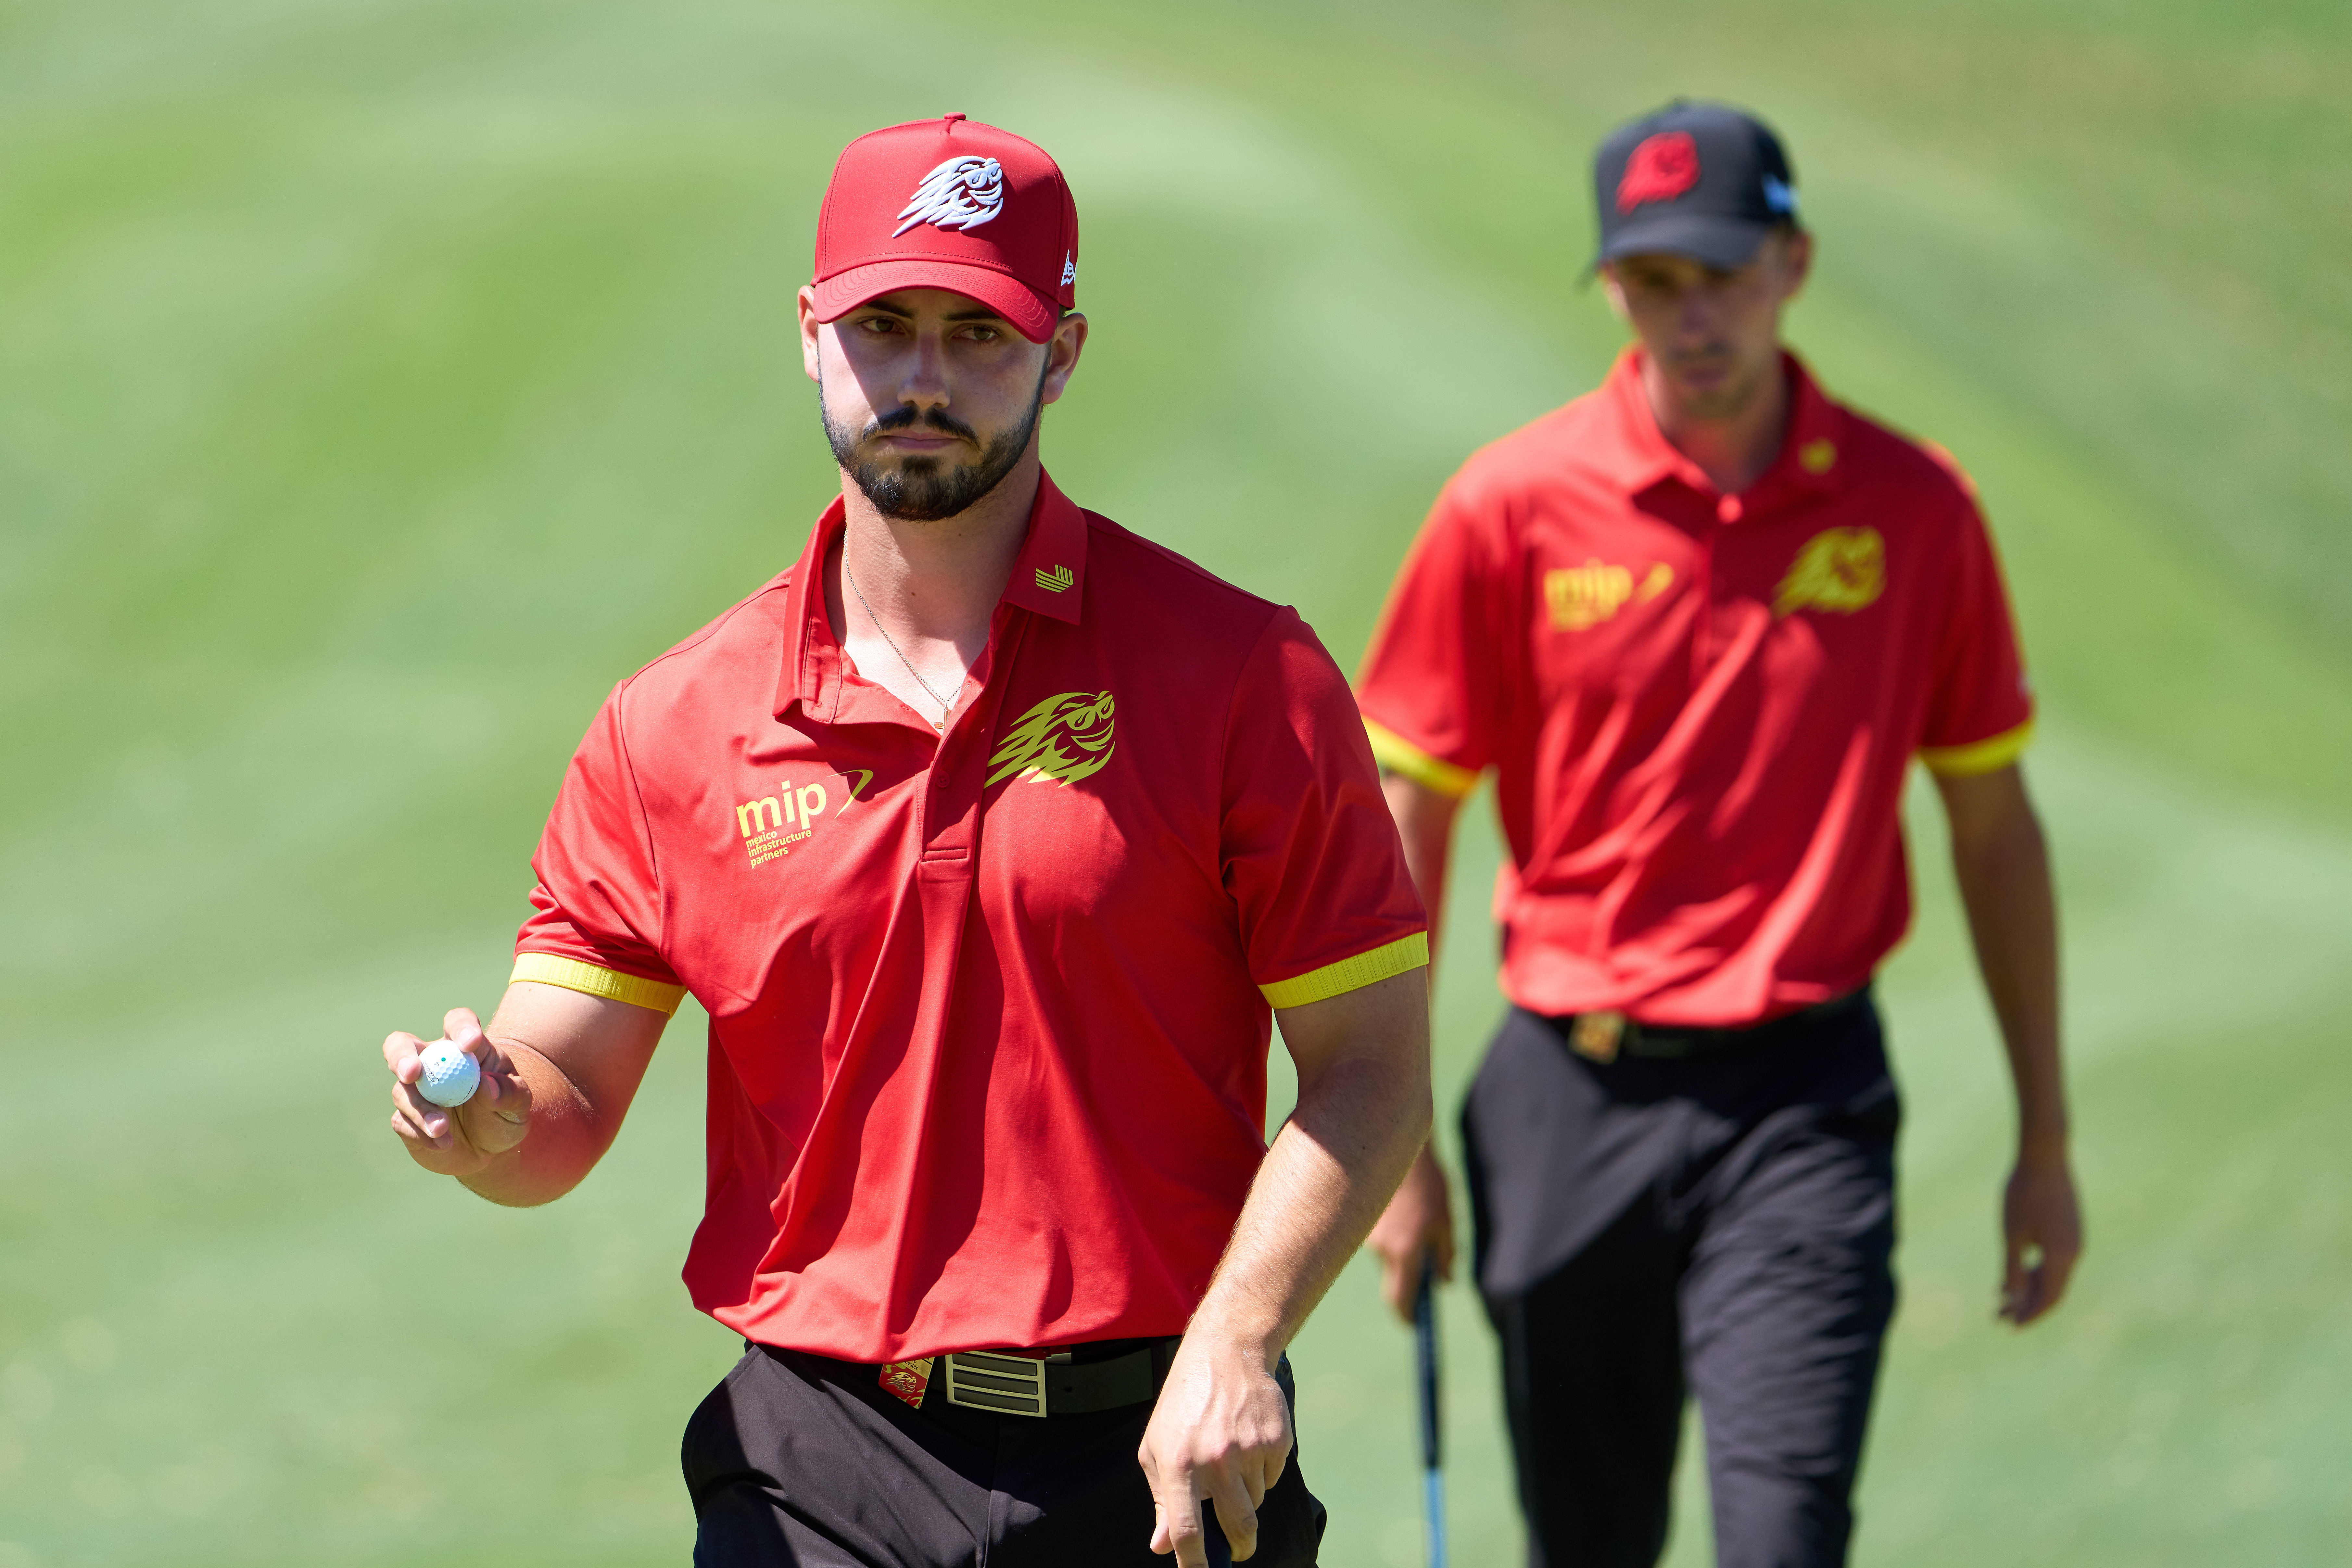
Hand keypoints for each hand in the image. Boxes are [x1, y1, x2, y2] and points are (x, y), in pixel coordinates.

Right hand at [384, 1007, 533, 1177]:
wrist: (489, 1150)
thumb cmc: (505, 1114)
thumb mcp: (519, 1105)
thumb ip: (509, 1092)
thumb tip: (487, 1084)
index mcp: (465, 1048)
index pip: (457, 1023)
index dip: (461, 1028)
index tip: (470, 1043)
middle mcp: (433, 1063)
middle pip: (402, 1044)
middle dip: (402, 1055)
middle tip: (411, 1073)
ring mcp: (414, 1091)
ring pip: (402, 1090)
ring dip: (420, 1109)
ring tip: (442, 1128)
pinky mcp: (404, 1119)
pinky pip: (402, 1121)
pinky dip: (421, 1134)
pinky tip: (443, 1144)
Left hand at [1137, 1332, 1293, 1563]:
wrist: (1225, 1354)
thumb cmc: (1183, 1405)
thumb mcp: (1157, 1448)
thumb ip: (1161, 1500)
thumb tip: (1163, 1547)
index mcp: (1178, 1464)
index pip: (1187, 1530)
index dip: (1194, 1563)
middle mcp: (1215, 1460)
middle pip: (1237, 1527)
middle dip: (1239, 1547)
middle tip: (1238, 1550)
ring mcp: (1249, 1450)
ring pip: (1256, 1502)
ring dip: (1246, 1497)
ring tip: (1232, 1463)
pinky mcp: (1276, 1440)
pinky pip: (1273, 1478)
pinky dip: (1262, 1472)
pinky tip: (1248, 1443)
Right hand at [1366, 1145, 1454, 1322]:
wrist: (1390, 1148)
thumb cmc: (1427, 1184)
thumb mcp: (1446, 1220)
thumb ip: (1446, 1254)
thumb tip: (1445, 1283)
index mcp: (1406, 1251)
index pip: (1401, 1299)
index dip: (1407, 1316)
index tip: (1414, 1324)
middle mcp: (1382, 1248)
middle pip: (1394, 1278)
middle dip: (1409, 1276)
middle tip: (1425, 1259)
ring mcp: (1367, 1236)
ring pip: (1387, 1255)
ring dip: (1401, 1246)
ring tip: (1415, 1215)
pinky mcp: (1359, 1222)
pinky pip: (1378, 1237)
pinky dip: (1390, 1231)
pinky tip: (1401, 1207)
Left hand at [1998, 1152, 2081, 1325]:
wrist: (2045, 1155)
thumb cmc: (2023, 1194)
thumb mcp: (2012, 1235)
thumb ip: (2013, 1269)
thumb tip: (2012, 1299)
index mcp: (2063, 1257)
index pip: (2048, 1299)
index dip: (2029, 1316)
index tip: (2009, 1327)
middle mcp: (2075, 1252)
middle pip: (2051, 1290)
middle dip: (2025, 1306)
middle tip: (1998, 1317)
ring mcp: (2075, 1240)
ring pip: (2052, 1275)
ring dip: (2028, 1288)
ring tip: (2000, 1298)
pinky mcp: (2070, 1229)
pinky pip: (2054, 1259)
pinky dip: (2035, 1270)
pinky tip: (2014, 1272)